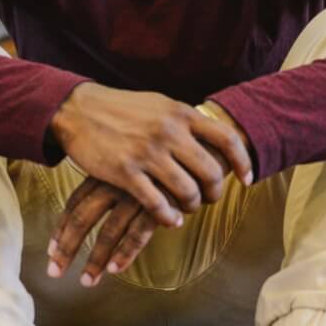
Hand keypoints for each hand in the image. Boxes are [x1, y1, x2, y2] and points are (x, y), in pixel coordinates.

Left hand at [47, 178, 157, 286]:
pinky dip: (125, 253)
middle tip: (55, 272)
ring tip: (87, 281)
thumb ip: (109, 188)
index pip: (75, 202)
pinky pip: (138, 234)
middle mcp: (116, 183)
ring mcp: (137, 195)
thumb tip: (84, 213)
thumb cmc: (159, 174)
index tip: (51, 251)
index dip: (61, 228)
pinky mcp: (159, 207)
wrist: (202, 159)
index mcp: (106, 174)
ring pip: (109, 231)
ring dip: (96, 259)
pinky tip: (114, 270)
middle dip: (67, 248)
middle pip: (83, 218)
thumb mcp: (130, 174)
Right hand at [48, 84, 252, 228]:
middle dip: (215, 192)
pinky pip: (157, 204)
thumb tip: (214, 135)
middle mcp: (169, 132)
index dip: (242, 162)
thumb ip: (186, 121)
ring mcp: (147, 153)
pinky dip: (168, 217)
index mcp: (181, 114)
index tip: (246, 179)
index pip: (227, 138)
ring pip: (187, 191)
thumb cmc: (123, 109)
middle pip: (211, 171)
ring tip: (187, 209)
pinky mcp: (125, 172)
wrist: (79, 110)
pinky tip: (170, 220)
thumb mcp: (160, 105)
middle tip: (210, 199)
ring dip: (192, 206)